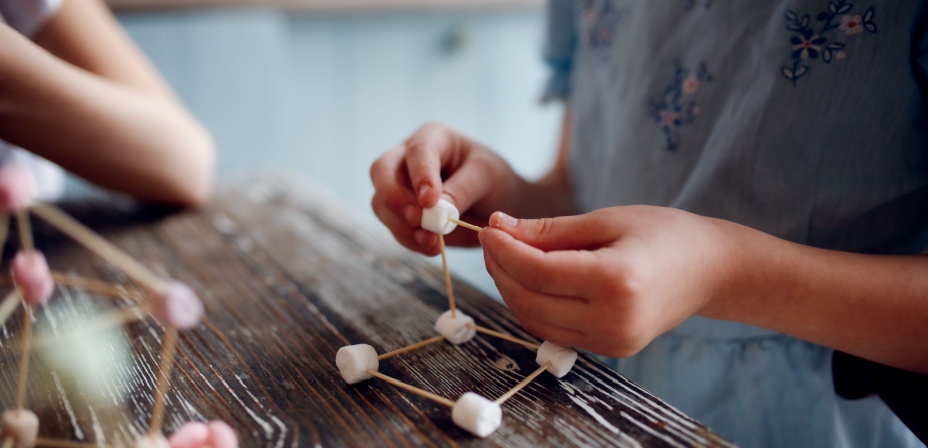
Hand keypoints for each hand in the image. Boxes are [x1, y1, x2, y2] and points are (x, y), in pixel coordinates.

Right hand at [370, 123, 522, 255]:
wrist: (497, 205)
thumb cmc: (493, 180)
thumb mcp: (487, 177)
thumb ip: (463, 189)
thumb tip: (436, 208)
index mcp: (433, 138)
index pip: (417, 151)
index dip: (420, 175)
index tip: (430, 201)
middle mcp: (408, 159)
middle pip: (381, 172)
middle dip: (395, 199)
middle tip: (419, 220)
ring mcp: (400, 186)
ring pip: (381, 203)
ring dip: (402, 226)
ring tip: (433, 242)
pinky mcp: (401, 214)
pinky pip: (394, 227)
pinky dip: (409, 240)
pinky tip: (431, 246)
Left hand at [478, 206, 737, 356]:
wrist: (712, 270)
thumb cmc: (664, 233)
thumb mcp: (607, 219)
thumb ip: (550, 230)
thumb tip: (499, 228)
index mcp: (616, 281)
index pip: (537, 272)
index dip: (504, 250)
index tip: (488, 227)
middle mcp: (613, 320)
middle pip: (529, 300)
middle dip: (500, 269)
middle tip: (493, 238)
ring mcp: (612, 342)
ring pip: (534, 320)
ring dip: (510, 288)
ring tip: (507, 255)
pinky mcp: (609, 350)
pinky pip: (552, 330)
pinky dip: (532, 304)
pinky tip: (529, 277)